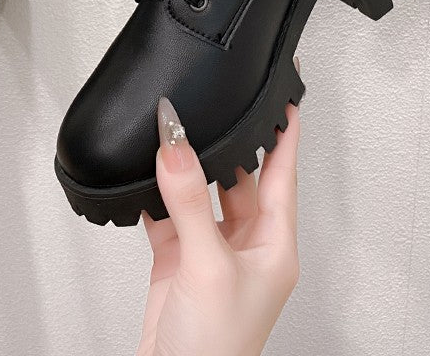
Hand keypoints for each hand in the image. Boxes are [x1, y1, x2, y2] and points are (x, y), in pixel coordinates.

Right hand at [137, 60, 301, 355]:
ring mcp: (210, 252)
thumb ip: (190, 201)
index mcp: (273, 245)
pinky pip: (169, 216)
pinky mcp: (178, 261)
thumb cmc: (217, 348)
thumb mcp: (208, 265)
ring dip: (186, 170)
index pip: (284, 174)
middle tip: (210, 110)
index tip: (284, 98)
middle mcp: (244, 245)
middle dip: (225, 146)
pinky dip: (155, 197)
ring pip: (201, 195)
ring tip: (173, 137)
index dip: (285, 134)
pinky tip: (144, 180)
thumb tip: (176, 145)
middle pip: (238, 179)